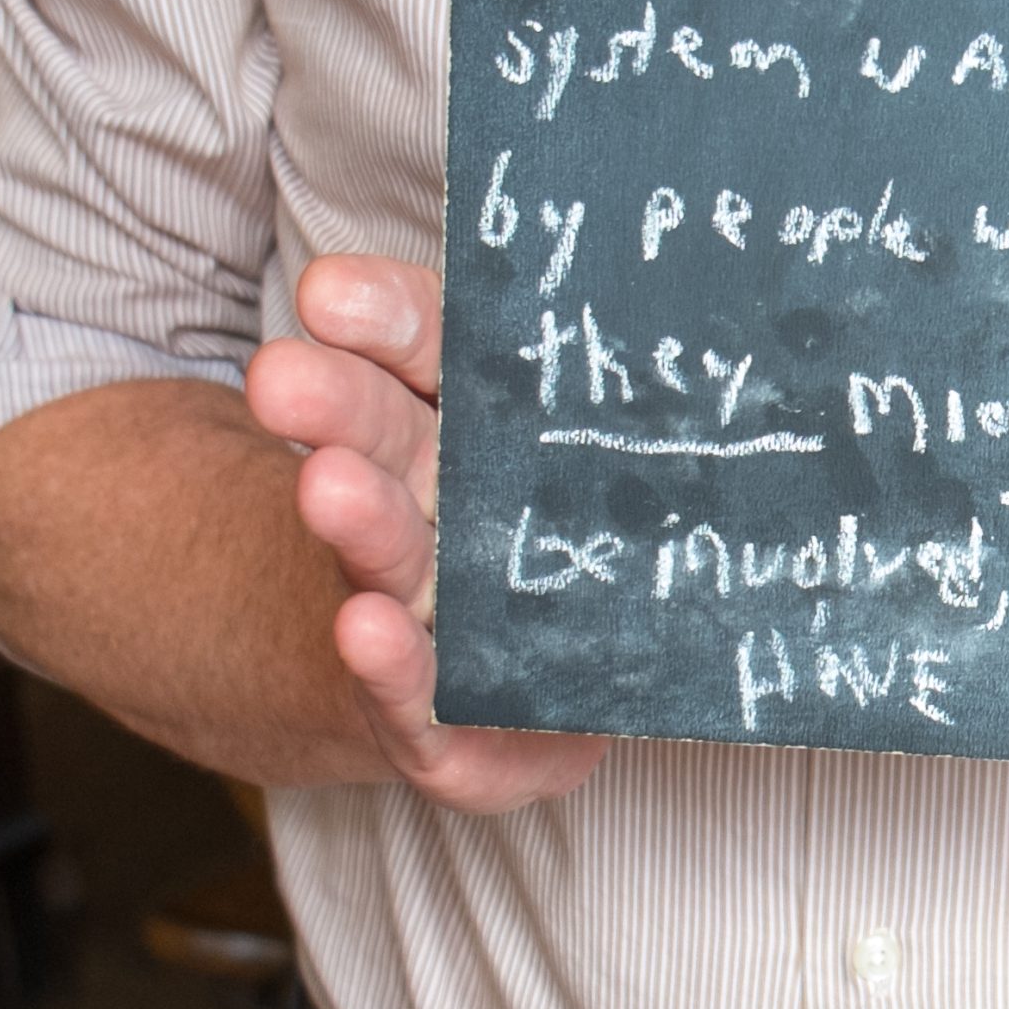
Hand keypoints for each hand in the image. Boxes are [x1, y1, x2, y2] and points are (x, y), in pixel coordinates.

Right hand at [245, 256, 607, 811]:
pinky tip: (366, 628)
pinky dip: (388, 659)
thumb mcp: (588, 468)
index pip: (424, 346)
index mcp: (469, 426)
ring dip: (360, 522)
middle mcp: (430, 507)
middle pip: (382, 439)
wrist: (529, 709)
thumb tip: (726, 297)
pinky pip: (409, 686)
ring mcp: (423, 611)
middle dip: (338, 407)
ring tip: (328, 486)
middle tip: (282, 375)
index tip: (335, 293)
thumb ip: (612, 404)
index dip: (386, 318)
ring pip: (387, 554)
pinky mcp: (430, 715)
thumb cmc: (563, 559)